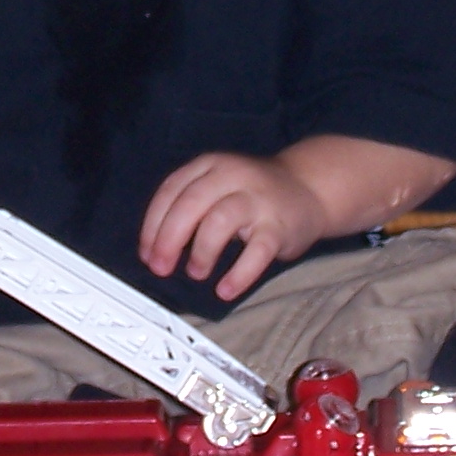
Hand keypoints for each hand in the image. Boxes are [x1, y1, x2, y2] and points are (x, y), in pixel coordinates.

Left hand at [139, 153, 331, 300]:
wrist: (308, 187)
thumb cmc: (253, 194)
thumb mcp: (217, 185)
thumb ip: (188, 206)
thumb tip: (155, 249)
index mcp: (210, 166)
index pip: (171, 191)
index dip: (152, 225)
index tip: (146, 253)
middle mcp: (232, 175)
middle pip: (190, 203)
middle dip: (169, 239)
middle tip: (161, 267)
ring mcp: (257, 199)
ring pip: (220, 220)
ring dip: (201, 251)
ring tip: (196, 272)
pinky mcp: (279, 225)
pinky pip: (257, 251)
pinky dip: (239, 273)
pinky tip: (226, 289)